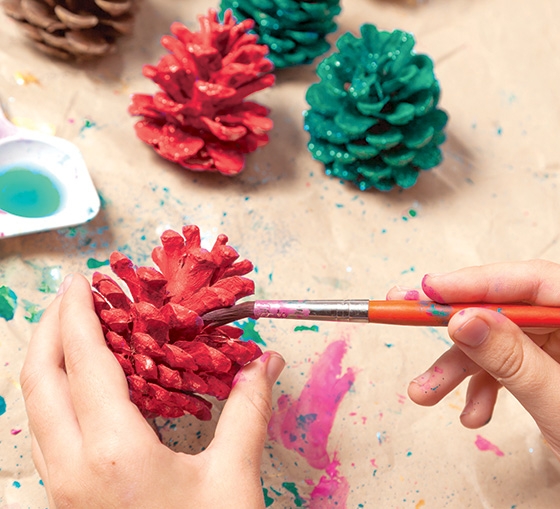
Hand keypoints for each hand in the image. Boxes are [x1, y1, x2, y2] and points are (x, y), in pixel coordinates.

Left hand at [20, 274, 284, 508]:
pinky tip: (86, 388)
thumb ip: (248, 410)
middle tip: (74, 297)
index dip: (79, 313)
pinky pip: (47, 432)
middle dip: (50, 329)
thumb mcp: (233, 477)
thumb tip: (267, 361)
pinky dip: (58, 394)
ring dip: (49, 361)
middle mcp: (69, 469)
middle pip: (38, 379)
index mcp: (112, 452)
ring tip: (78, 332)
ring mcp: (59, 489)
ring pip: (35, 407)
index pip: (84, 361)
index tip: (82, 281)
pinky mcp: (64, 501)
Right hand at [388, 260, 559, 508]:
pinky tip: (473, 412)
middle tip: (407, 313)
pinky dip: (480, 387)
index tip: (432, 289)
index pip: (538, 283)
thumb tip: (464, 321)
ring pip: (499, 338)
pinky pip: (503, 364)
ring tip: (426, 391)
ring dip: (459, 366)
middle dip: (458, 323)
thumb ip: (514, 361)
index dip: (479, 283)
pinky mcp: (551, 364)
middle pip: (510, 306)